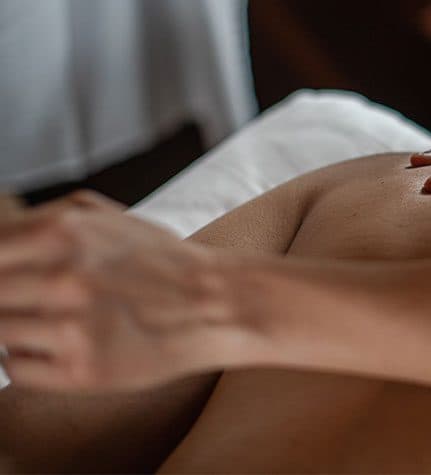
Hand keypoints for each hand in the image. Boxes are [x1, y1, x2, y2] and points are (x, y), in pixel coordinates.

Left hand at [0, 191, 246, 390]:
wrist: (219, 302)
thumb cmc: (162, 262)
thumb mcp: (100, 218)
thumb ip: (40, 223)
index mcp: (62, 232)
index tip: (8, 281)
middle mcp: (63, 279)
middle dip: (6, 299)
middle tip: (37, 301)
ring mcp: (71, 327)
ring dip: (15, 329)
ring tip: (51, 322)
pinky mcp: (83, 370)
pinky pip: (16, 368)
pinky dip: (29, 358)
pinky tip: (61, 345)